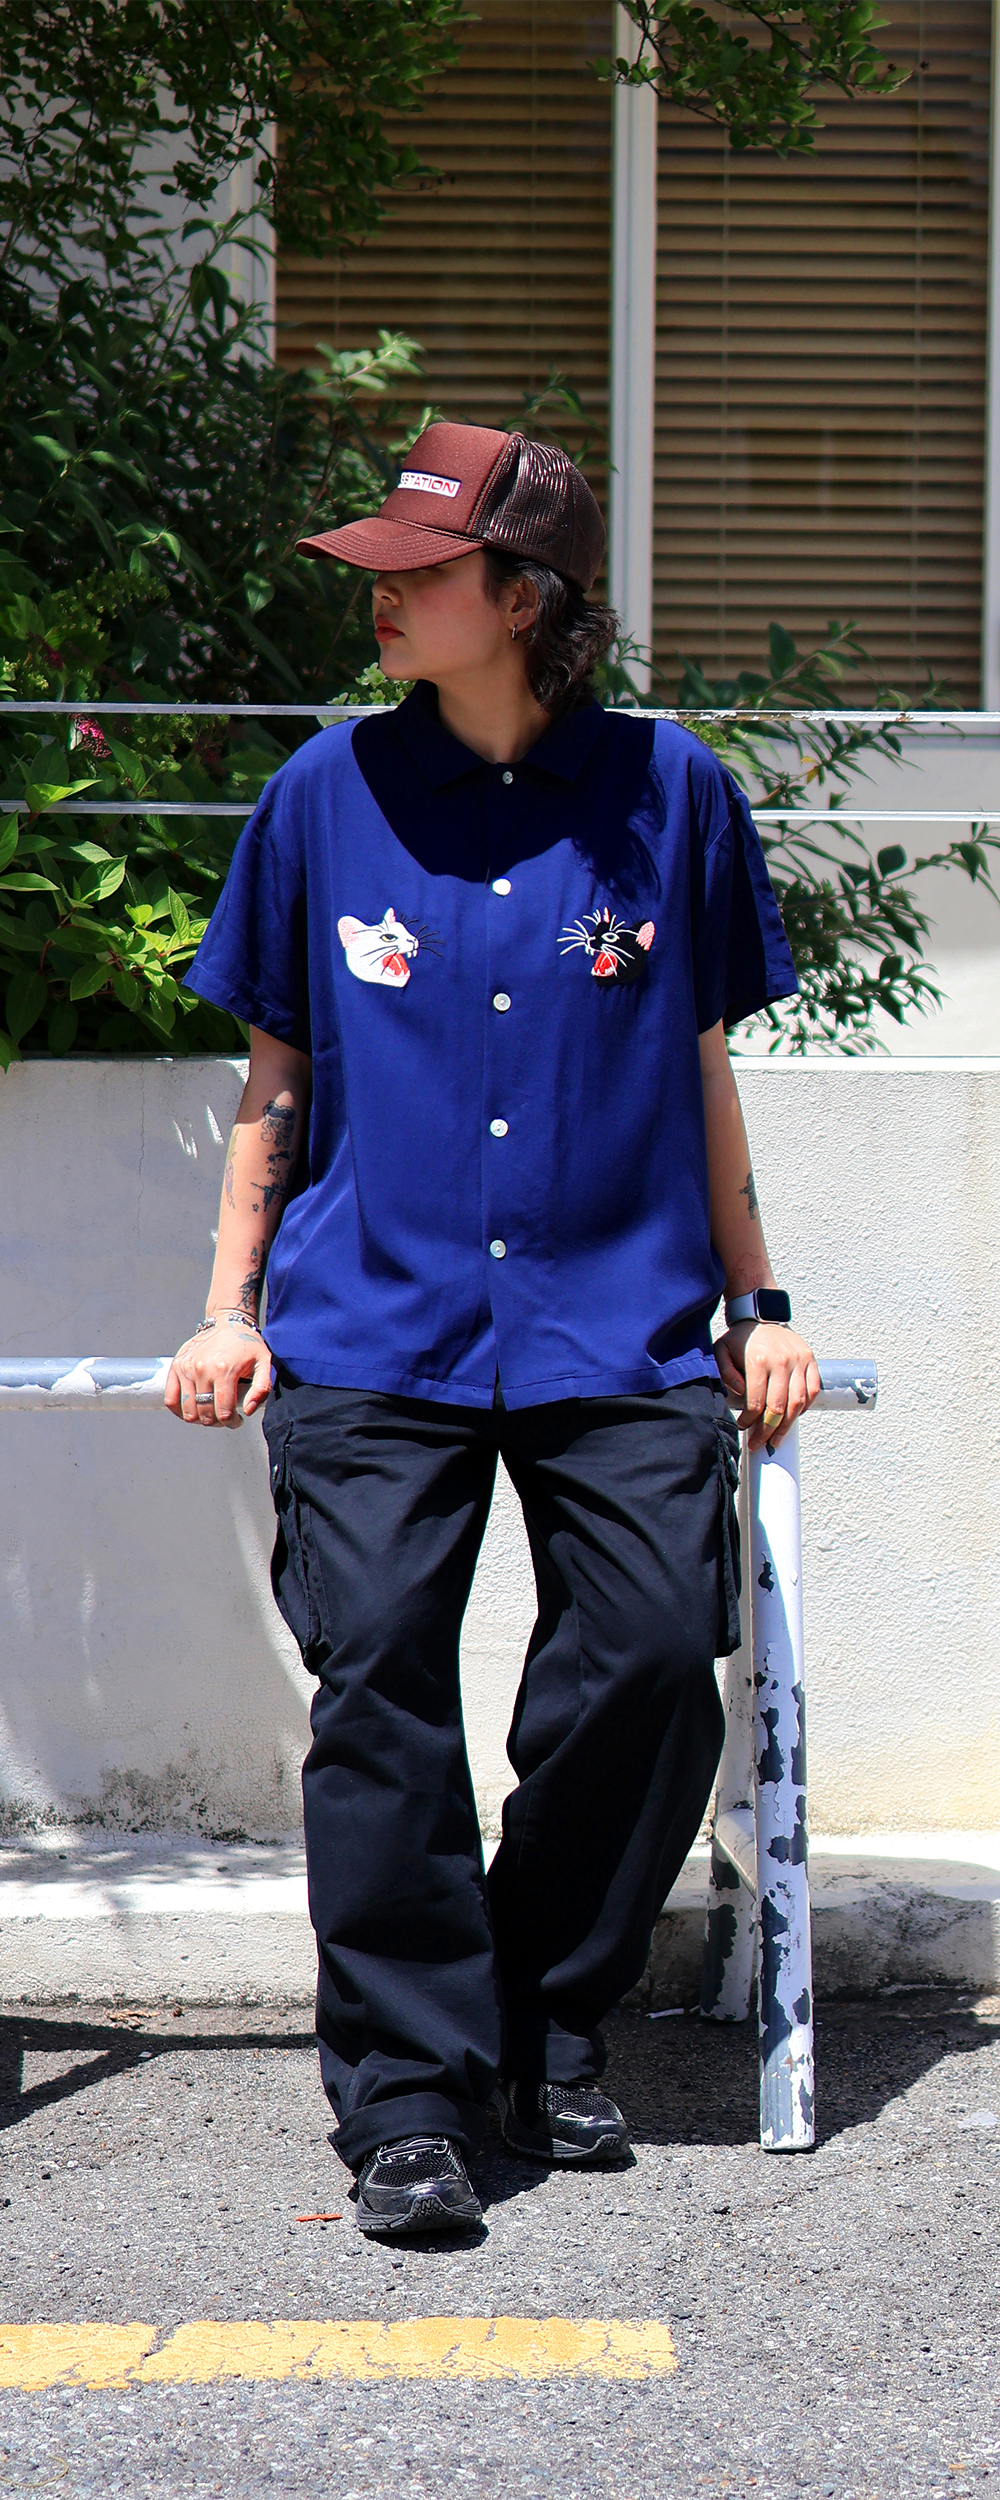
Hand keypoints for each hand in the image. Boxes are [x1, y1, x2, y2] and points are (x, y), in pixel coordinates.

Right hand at [165, 1321, 271, 1427]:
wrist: (227, 1322)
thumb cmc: (246, 1344)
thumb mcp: (264, 1363)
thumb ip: (261, 1389)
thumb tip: (247, 1410)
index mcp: (224, 1370)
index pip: (223, 1411)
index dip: (232, 1422)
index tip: (237, 1420)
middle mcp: (202, 1369)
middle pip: (205, 1414)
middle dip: (217, 1422)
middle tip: (225, 1416)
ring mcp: (186, 1368)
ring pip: (188, 1411)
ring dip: (200, 1419)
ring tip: (211, 1412)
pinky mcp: (176, 1366)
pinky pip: (171, 1399)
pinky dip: (179, 1411)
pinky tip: (192, 1410)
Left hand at [714, 1320, 820, 1451]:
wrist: (762, 1318)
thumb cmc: (740, 1340)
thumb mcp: (722, 1351)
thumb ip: (725, 1372)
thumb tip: (741, 1392)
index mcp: (759, 1359)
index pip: (756, 1402)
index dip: (749, 1421)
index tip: (743, 1428)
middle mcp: (782, 1361)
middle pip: (778, 1407)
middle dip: (768, 1431)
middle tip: (760, 1443)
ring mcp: (800, 1361)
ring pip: (797, 1403)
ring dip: (787, 1426)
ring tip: (777, 1440)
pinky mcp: (811, 1361)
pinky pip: (812, 1392)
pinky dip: (804, 1408)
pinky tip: (792, 1418)